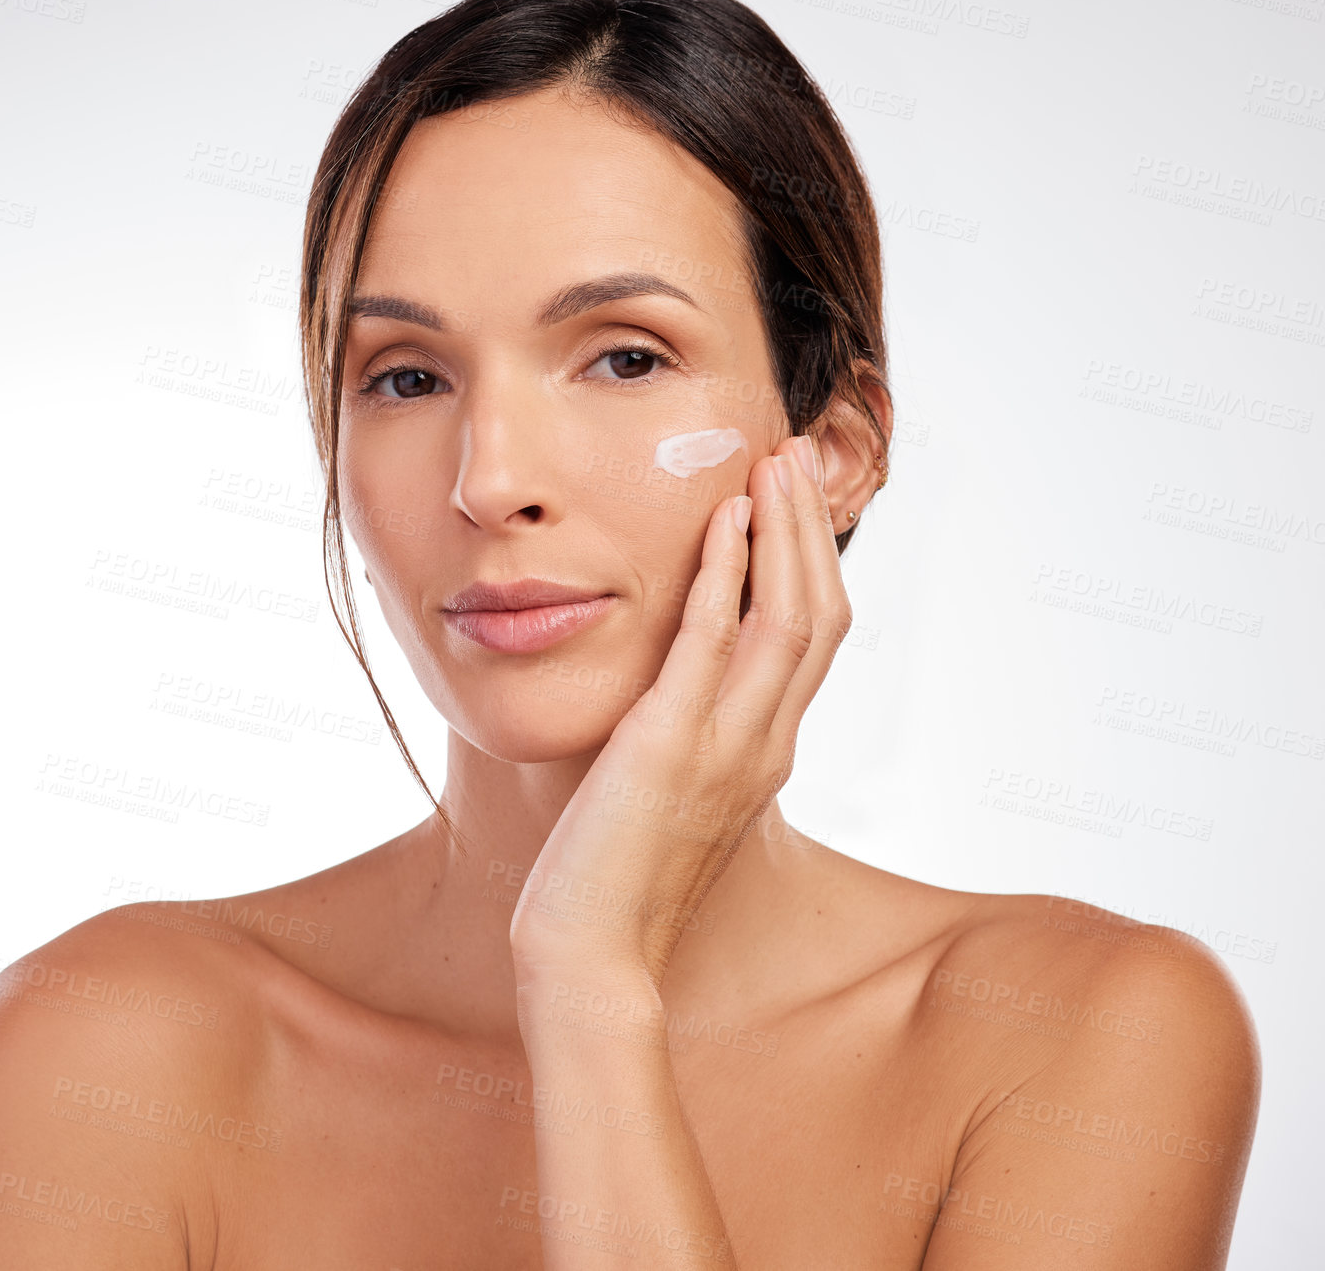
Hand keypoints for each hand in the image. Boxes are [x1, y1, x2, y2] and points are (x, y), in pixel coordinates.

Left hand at [509, 433, 852, 988]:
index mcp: (765, 754)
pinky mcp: (671, 745)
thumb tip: (676, 686)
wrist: (592, 955)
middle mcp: (764, 745)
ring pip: (789, 619)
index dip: (812, 563)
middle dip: (810, 530)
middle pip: (821, 615)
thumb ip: (693, 737)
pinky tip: (722, 521)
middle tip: (791, 459)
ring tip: (768, 465)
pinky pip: (714, 642)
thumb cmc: (618, 878)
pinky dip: (726, 574)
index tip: (790, 502)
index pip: (816, 641)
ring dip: (783, 533)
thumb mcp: (674, 796)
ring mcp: (726, 746)